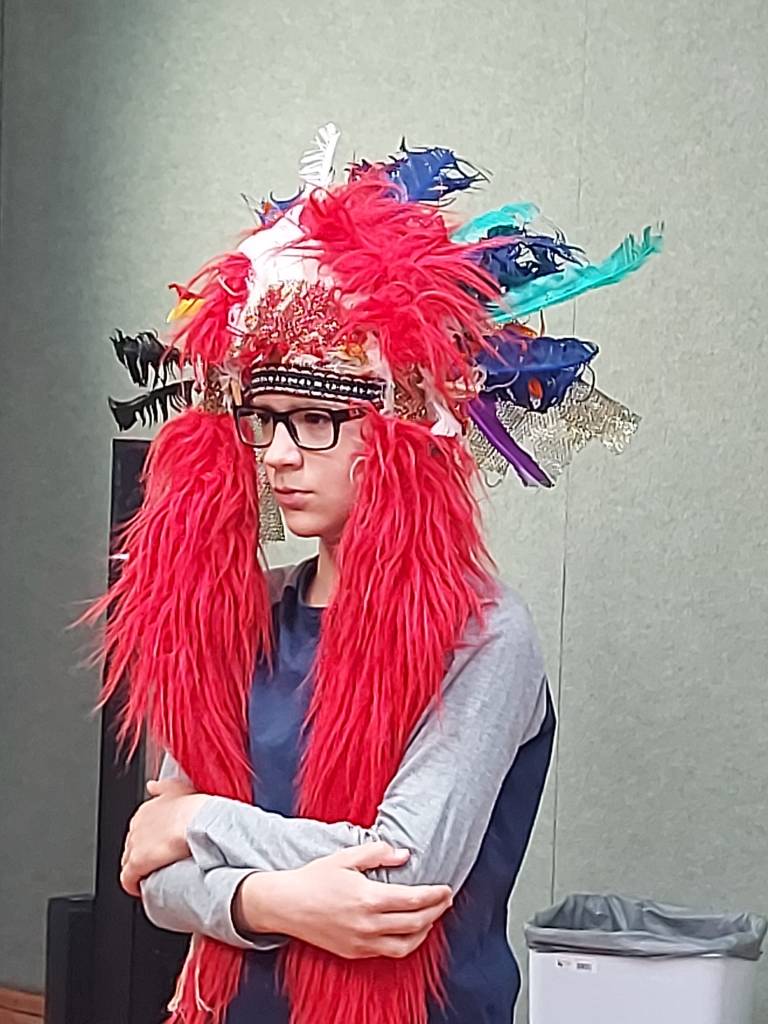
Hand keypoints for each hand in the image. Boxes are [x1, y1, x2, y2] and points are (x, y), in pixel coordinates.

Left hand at [120, 777, 208, 896]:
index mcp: (144, 811)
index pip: (138, 832)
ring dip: (139, 872)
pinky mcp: (136, 864)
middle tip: (158, 865)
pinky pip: (127, 880)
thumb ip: (162, 787)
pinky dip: (133, 886)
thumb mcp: (178, 788)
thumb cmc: (194, 808)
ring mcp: (134, 846)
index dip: (148, 843)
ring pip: (128, 864)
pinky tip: (142, 890)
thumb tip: (152, 786)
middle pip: (132, 848)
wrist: (198, 821)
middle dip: (142, 857)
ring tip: (155, 877)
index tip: (158, 849)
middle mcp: (135, 828)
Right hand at [235, 841, 452, 959]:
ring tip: (432, 917)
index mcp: (368, 898)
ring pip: (406, 945)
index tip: (447, 889)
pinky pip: (388, 952)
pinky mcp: (354, 952)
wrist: (286, 905)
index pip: (414, 900)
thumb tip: (405, 854)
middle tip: (446, 900)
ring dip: (424, 931)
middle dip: (436, 912)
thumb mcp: (346, 857)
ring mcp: (361, 942)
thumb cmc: (315, 878)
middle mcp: (368, 924)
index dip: (435, 895)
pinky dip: (405, 942)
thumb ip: (378, 853)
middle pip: (415, 923)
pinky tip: (408, 930)